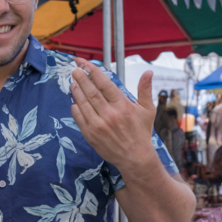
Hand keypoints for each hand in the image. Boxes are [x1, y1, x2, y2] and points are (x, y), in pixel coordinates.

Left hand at [70, 57, 156, 172]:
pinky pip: (79, 118)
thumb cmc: (141, 132)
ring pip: (83, 104)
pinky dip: (75, 108)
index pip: (104, 84)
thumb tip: (148, 72)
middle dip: (81, 78)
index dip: (93, 71)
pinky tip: (74, 101)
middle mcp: (110, 115)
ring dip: (76, 91)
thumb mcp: (147, 110)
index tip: (86, 63)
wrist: (135, 158)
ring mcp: (99, 126)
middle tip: (75, 69)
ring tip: (73, 82)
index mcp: (123, 106)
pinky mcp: (91, 135)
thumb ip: (145, 89)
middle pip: (91, 92)